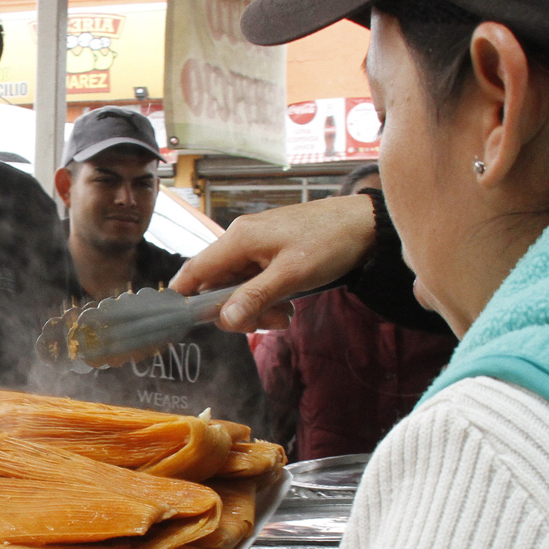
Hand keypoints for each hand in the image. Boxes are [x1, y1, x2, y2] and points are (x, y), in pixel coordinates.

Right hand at [170, 193, 377, 331]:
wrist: (364, 224)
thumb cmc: (329, 242)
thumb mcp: (291, 276)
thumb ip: (254, 297)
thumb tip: (224, 319)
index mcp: (238, 239)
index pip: (194, 271)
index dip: (184, 298)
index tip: (189, 323)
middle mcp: (241, 240)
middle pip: (217, 285)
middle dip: (236, 310)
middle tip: (268, 322)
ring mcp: (256, 245)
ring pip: (238, 287)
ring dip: (255, 307)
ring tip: (285, 315)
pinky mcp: (271, 251)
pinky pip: (255, 281)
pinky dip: (266, 298)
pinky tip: (288, 305)